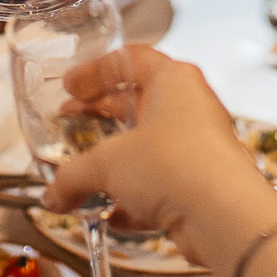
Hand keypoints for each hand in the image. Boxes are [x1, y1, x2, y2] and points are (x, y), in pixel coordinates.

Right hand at [42, 46, 276, 249]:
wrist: (224, 218)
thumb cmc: (174, 166)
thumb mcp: (108, 164)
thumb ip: (73, 176)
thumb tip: (52, 195)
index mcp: (173, 81)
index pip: (130, 59)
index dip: (95, 71)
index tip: (69, 86)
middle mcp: (190, 108)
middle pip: (138, 102)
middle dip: (100, 115)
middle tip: (70, 121)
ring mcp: (199, 147)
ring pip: (148, 148)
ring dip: (114, 163)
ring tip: (82, 175)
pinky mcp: (202, 185)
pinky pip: (161, 185)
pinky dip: (134, 199)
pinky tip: (108, 215)